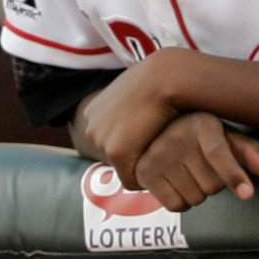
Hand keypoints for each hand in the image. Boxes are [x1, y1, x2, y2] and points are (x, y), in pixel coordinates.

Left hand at [78, 55, 184, 186]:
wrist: (167, 76)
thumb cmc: (161, 81)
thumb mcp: (138, 93)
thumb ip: (132, 109)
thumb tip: (142, 118)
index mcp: (94, 112)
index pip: (111, 144)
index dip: (135, 146)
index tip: (152, 138)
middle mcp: (90, 126)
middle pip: (114, 160)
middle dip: (136, 159)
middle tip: (159, 149)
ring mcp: (101, 140)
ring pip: (123, 171)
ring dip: (142, 167)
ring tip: (163, 154)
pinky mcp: (116, 151)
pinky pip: (133, 181)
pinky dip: (149, 178)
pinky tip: (164, 162)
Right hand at [132, 113, 258, 211]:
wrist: (153, 130)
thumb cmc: (200, 135)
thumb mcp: (225, 136)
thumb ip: (248, 151)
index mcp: (202, 124)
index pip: (217, 153)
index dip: (234, 175)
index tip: (247, 194)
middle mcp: (176, 137)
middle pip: (212, 186)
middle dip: (215, 183)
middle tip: (204, 168)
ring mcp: (157, 155)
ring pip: (196, 198)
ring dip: (198, 193)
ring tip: (189, 173)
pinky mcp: (144, 172)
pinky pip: (176, 206)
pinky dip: (182, 201)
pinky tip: (177, 183)